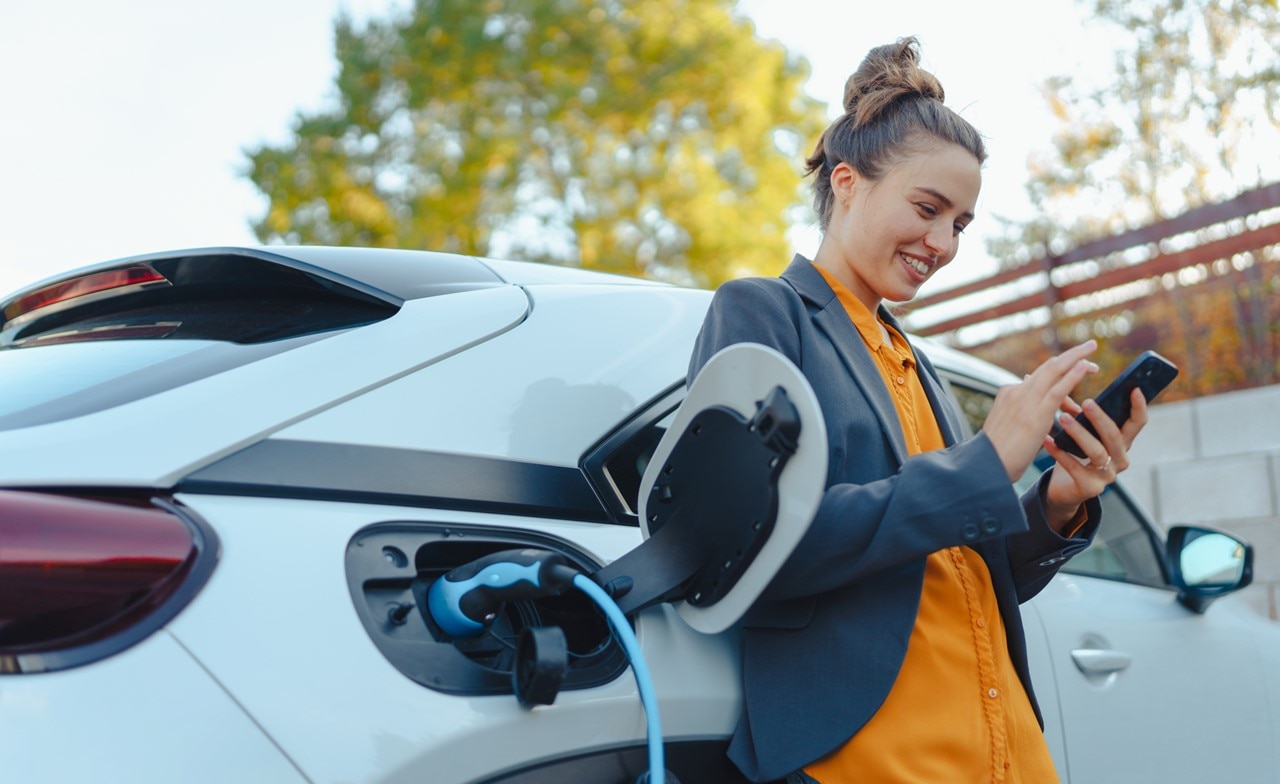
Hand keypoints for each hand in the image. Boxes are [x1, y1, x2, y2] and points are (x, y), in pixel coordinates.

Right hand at [983, 341, 1099, 483]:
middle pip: (1047, 366)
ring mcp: (1024, 401)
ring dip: (1075, 357)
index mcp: (1009, 394)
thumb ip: (1022, 416)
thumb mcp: (1008, 428)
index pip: (1038, 376)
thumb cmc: (997, 455)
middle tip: (1089, 347)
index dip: (1059, 368)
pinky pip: (1057, 390)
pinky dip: (1072, 375)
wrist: (986, 466)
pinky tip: (1084, 367)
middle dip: (1070, 355)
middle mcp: (1016, 392)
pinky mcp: (1035, 415)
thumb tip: (1038, 416)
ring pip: (1053, 371)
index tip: (1075, 367)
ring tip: (1092, 352)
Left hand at [1041, 385, 1149, 526]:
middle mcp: (1120, 459)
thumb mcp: (1080, 432)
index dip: (1139, 407)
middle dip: (1101, 418)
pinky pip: (1074, 468)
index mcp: (1122, 442)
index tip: (1135, 388)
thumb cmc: (1074, 454)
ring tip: (1062, 418)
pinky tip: (1047, 440)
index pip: (1137, 423)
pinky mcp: (1090, 489)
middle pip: (1115, 436)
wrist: (1063, 489)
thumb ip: (1076, 411)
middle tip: (1086, 402)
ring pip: (1097, 452)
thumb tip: (1060, 380)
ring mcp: (1107, 476)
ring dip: (1079, 433)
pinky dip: (1059, 452)